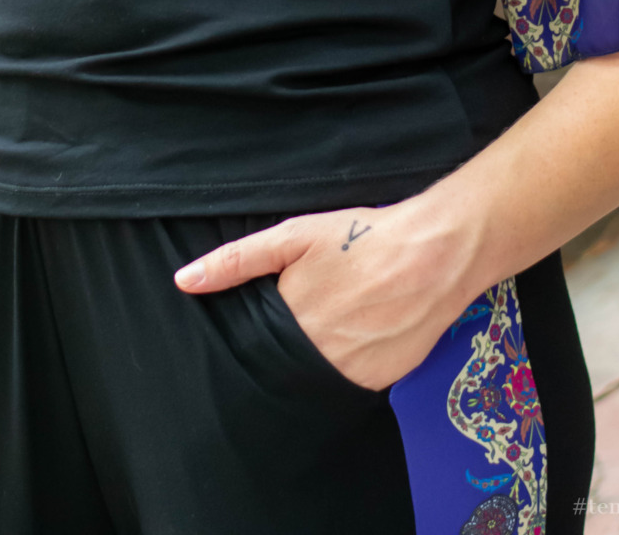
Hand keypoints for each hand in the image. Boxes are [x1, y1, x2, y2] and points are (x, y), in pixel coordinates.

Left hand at [172, 193, 479, 390]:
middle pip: (281, 364)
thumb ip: (237, 261)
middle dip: (284, 346)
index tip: (263, 319)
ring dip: (314, 359)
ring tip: (335, 323)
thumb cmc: (362, 237)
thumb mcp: (294, 236)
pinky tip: (356, 336)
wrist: (434, 253)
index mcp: (288, 321)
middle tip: (309, 314)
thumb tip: (184, 281)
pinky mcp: (379, 383)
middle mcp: (314, 356)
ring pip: (313, 377)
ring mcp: (348, 375)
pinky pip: (347, 383)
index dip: (255, 332)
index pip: (252, 345)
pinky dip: (345, 365)